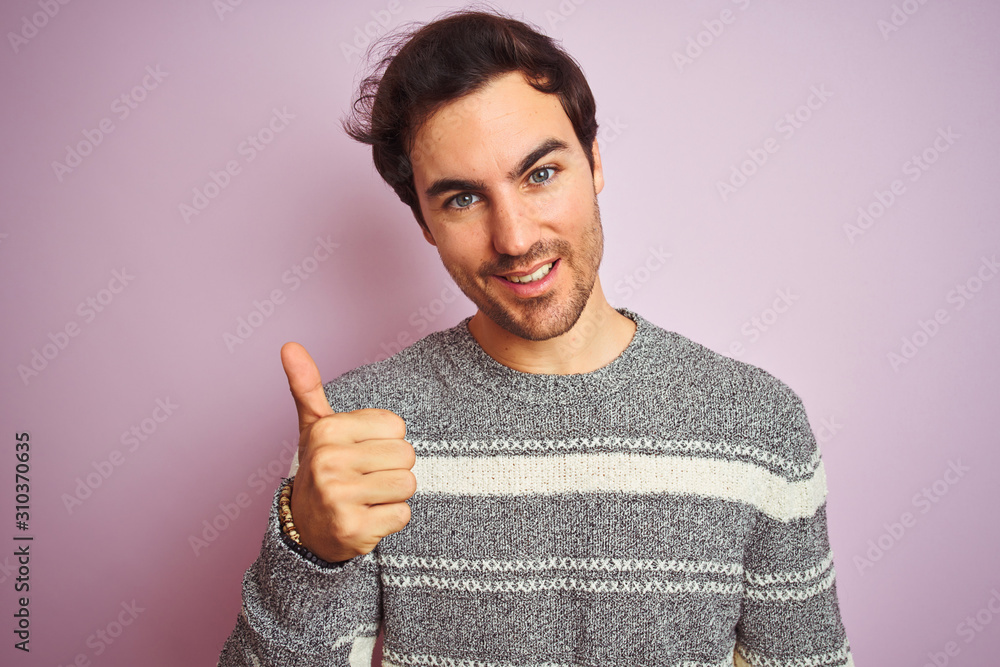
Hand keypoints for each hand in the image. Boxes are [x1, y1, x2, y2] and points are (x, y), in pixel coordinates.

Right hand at [280, 342, 415, 562]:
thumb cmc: (322, 470)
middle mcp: (329, 461)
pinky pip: (403, 515)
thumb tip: (289, 345)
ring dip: (393, 495)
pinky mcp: (353, 529)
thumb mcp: (314, 427)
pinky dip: (391, 519)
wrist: (304, 531)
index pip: (397, 426)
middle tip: (363, 479)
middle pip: (406, 455)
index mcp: (327, 430)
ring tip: (367, 498)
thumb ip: (307, 386)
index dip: (385, 442)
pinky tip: (367, 518)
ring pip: (407, 484)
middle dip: (392, 469)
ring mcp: (339, 497)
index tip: (359, 454)